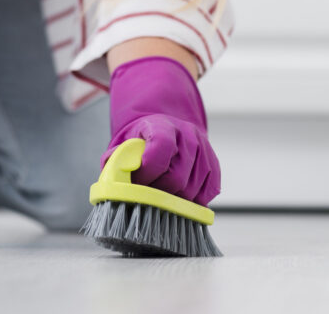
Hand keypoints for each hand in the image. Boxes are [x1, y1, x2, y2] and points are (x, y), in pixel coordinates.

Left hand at [102, 56, 220, 205]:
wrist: (166, 127)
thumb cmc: (141, 141)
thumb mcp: (122, 144)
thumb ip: (115, 161)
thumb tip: (114, 183)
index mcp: (162, 126)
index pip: (161, 148)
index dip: (148, 172)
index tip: (137, 183)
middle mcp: (187, 135)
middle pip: (177, 177)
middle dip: (159, 193)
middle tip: (147, 195)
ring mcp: (204, 148)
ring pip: (193, 189)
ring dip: (175, 200)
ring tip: (161, 196)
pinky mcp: (214, 163)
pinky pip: (209, 191)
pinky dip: (195, 201)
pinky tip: (180, 198)